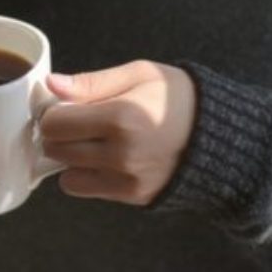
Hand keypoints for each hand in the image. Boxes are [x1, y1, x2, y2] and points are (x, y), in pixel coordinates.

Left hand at [40, 60, 196, 205]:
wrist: (219, 136)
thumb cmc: (179, 99)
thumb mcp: (140, 74)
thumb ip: (93, 82)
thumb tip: (52, 85)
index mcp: (121, 117)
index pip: (55, 124)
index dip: (53, 113)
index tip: (66, 107)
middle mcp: (120, 154)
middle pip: (56, 149)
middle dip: (60, 135)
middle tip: (79, 124)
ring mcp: (126, 179)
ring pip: (66, 175)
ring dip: (71, 159)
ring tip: (94, 143)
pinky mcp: (132, 196)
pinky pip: (86, 190)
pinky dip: (88, 175)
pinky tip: (108, 159)